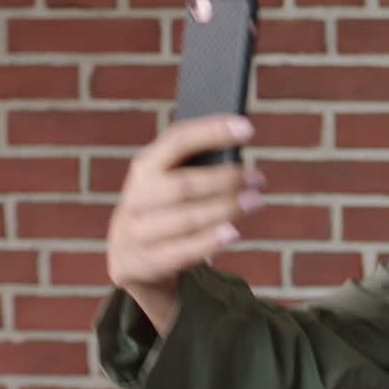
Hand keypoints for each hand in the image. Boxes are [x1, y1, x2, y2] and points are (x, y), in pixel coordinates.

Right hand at [106, 114, 263, 292]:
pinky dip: (209, 241)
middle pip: (184, 184)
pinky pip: (181, 251)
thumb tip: (239, 150)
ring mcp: (137, 231)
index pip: (177, 140)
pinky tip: (233, 232)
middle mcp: (137, 196)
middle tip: (258, 179)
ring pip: (185, 219)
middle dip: (225, 180)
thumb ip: (198, 166)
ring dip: (225, 209)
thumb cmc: (166, 207)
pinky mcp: (145, 261)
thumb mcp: (171, 181)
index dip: (212, 131)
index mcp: (146, 166)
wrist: (129, 255)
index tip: (247, 128)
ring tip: (255, 202)